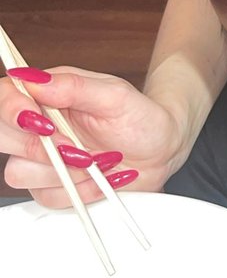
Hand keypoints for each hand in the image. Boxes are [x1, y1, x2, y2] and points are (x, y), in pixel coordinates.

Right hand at [0, 67, 184, 207]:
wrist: (161, 151)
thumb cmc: (141, 117)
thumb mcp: (115, 96)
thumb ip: (74, 87)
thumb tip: (35, 80)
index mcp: (50, 92)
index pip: (5, 94)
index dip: (11, 109)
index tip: (39, 123)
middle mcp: (40, 123)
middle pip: (2, 135)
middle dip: (39, 148)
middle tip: (76, 148)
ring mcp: (42, 156)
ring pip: (19, 172)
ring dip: (63, 171)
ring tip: (98, 160)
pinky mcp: (50, 185)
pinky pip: (44, 196)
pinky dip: (77, 190)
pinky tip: (100, 177)